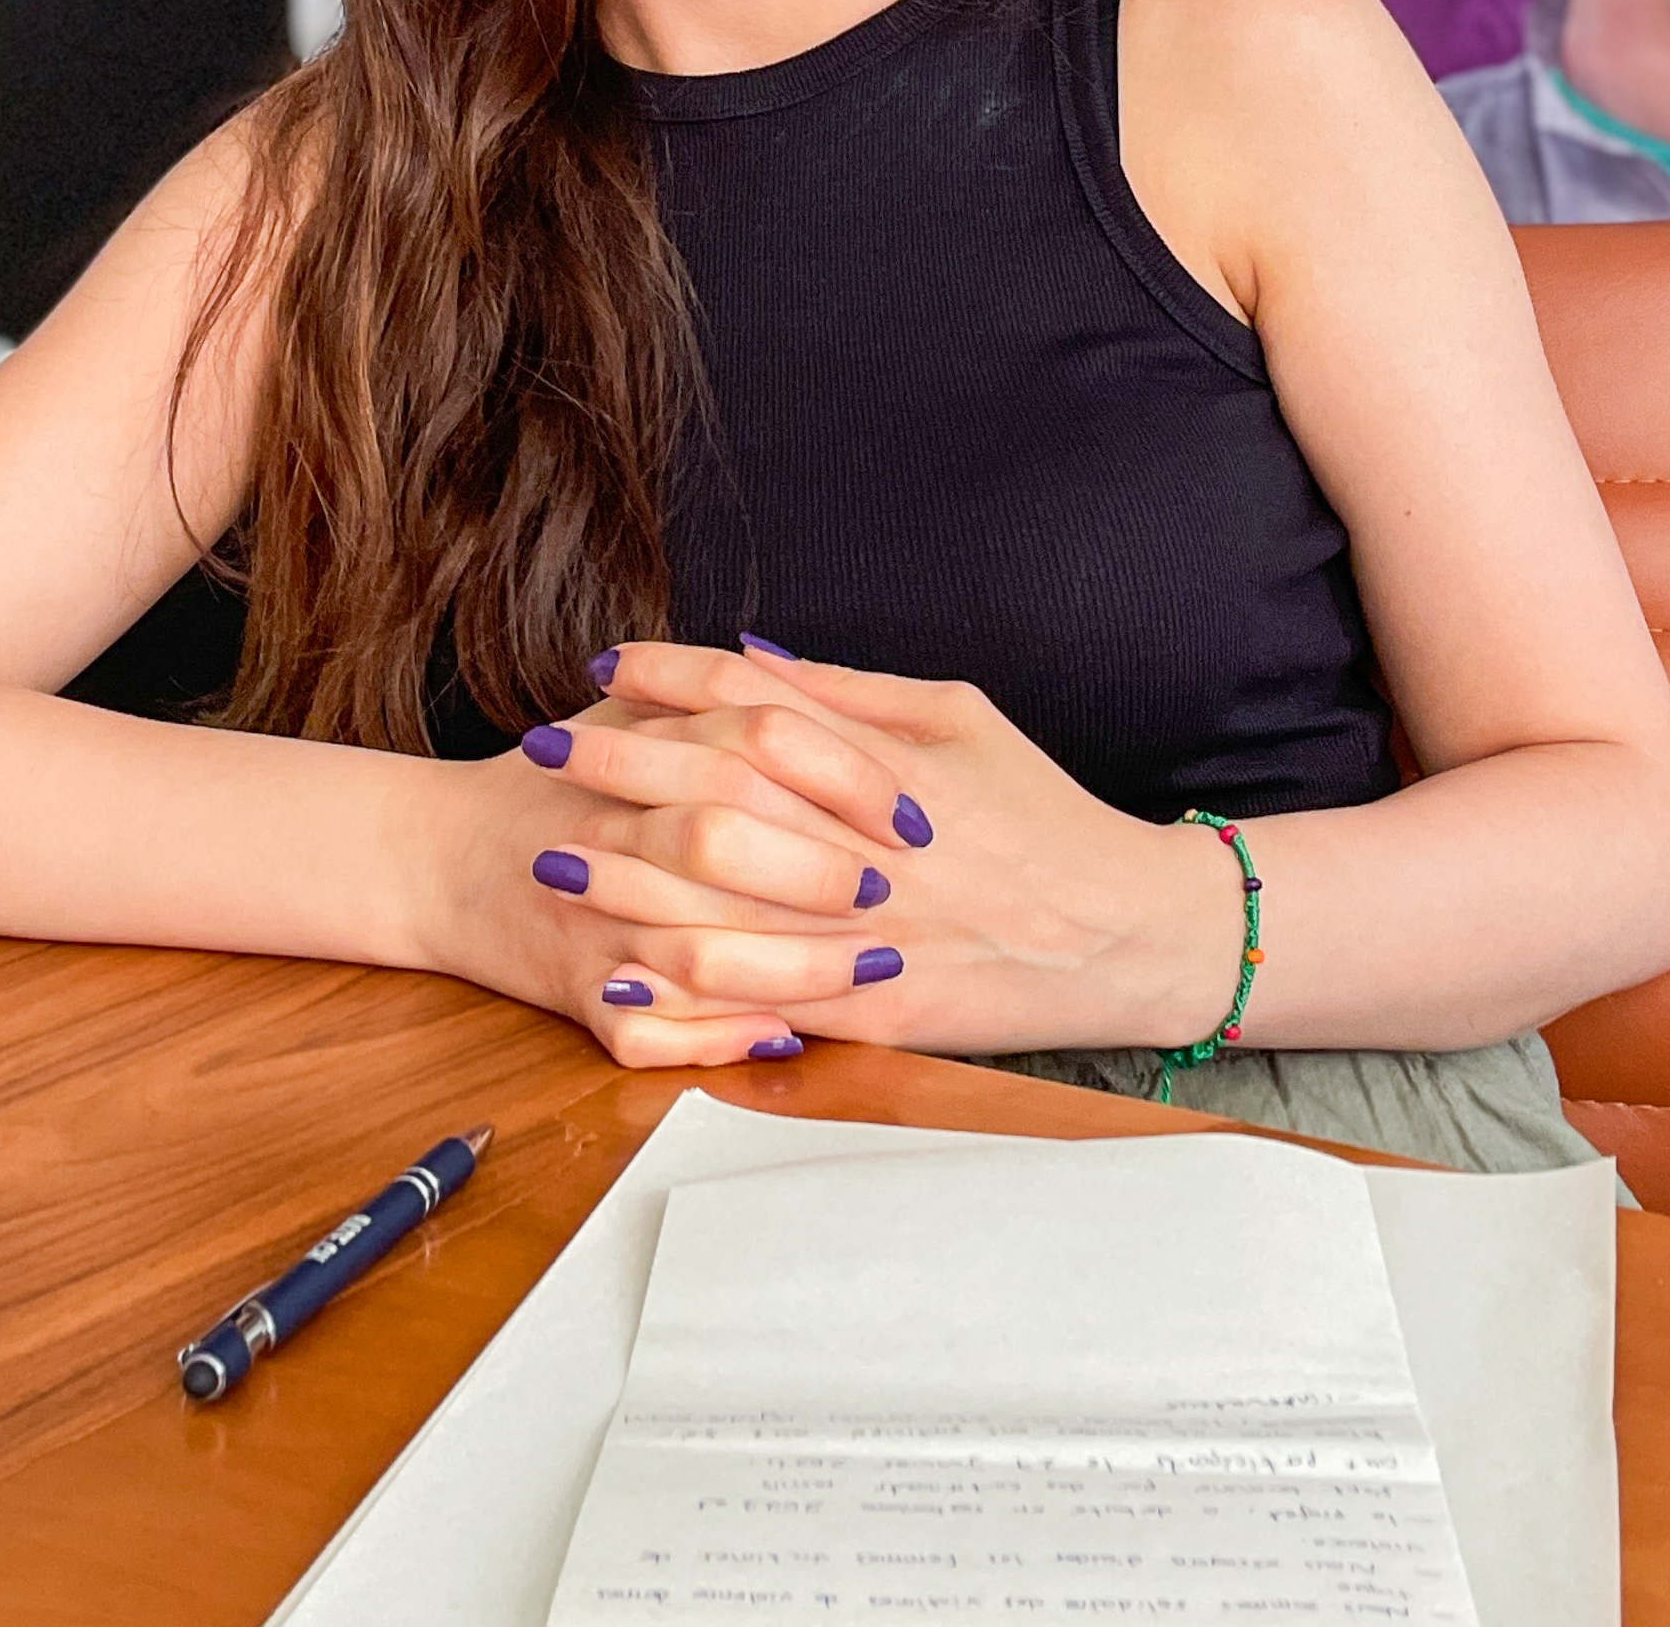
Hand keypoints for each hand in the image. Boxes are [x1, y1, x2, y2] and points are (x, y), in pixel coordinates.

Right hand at [409, 699, 905, 1070]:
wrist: (437, 854)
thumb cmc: (560, 777)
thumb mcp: (631, 708)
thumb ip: (716, 691)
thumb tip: (813, 678)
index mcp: (640, 746)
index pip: (760, 739)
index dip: (847, 777)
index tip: (910, 811)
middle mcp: (613, 830)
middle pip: (726, 839)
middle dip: (823, 872)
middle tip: (897, 891)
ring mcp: (592, 918)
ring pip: (701, 952)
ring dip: (798, 967)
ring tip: (873, 968)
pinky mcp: (577, 991)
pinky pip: (652, 1031)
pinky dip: (721, 1038)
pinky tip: (787, 1033)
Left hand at [578, 642, 1240, 1058]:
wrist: (1127, 933)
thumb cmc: (1042, 813)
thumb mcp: (962, 718)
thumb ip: (851, 692)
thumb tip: (750, 656)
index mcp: (890, 762)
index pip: (759, 703)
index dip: (673, 679)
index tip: (605, 667)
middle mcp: (871, 844)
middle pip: (719, 792)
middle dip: (619, 766)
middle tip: (542, 744)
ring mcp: (871, 933)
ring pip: (724, 904)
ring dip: (626, 880)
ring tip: (551, 856)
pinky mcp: (878, 1013)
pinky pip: (764, 1000)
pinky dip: (687, 987)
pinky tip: (619, 972)